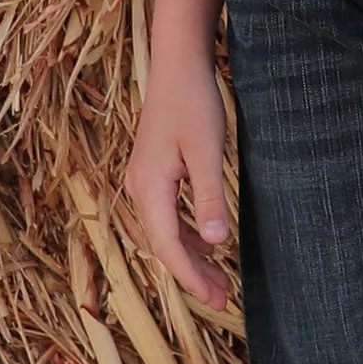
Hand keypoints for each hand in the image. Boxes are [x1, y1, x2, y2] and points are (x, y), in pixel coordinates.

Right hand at [125, 59, 231, 309]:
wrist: (177, 63)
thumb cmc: (193, 101)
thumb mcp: (208, 150)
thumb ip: (210, 196)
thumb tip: (218, 244)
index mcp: (149, 186)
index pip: (168, 245)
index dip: (190, 275)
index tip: (215, 298)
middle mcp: (139, 187)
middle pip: (164, 244)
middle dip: (192, 273)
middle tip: (223, 299)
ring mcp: (143, 179)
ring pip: (165, 231)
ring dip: (191, 256)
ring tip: (219, 280)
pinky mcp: (153, 171)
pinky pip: (167, 214)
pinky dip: (187, 233)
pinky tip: (207, 243)